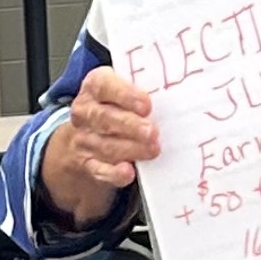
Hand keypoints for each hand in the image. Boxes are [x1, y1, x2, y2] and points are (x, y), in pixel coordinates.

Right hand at [37, 66, 158, 230]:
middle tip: (152, 132)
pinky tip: (128, 173)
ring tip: (152, 150)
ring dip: (131, 149)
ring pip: (106, 146)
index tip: (147, 105)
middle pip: (104, 118)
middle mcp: (85, 112)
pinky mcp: (86, 163)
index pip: (104, 86)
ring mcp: (84, 139)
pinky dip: (114, 173)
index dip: (125, 95)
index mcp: (94, 87)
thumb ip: (142, 87)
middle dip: (130, 126)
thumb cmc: (116, 106)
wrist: (86, 134)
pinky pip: (99, 170)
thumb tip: (176, 91)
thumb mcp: (123, 89)